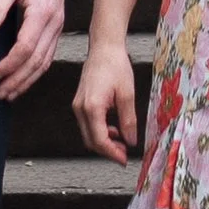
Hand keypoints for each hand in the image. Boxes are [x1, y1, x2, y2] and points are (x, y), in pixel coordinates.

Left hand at [0, 0, 67, 100]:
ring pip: (44, 64)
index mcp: (42, 13)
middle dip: (17, 80)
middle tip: (0, 93)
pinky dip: (35, 73)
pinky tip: (22, 81)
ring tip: (9, 94)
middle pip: (37, 61)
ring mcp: (57, 30)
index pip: (26, 47)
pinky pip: (47, 58)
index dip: (10, 64)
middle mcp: (53, 25)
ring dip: (26, 82)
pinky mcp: (56, 32)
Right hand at [71, 36, 138, 164]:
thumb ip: (128, 120)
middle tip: (124, 154)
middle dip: (108, 150)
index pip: (99, 140)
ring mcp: (78, 105)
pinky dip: (99, 131)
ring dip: (104, 141)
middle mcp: (80, 108)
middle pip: (91, 141)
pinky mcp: (79, 103)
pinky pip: (87, 124)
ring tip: (122, 141)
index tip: (123, 160)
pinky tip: (113, 128)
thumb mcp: (127, 94)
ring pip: (88, 134)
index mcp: (92, 107)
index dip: (112, 153)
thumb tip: (131, 140)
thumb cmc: (115, 65)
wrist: (104, 48)